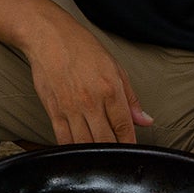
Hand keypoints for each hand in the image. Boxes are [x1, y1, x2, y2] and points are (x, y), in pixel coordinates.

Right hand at [22, 9, 152, 145]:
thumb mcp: (114, 67)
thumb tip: (144, 120)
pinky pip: (63, 140)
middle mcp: (91, 102)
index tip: (131, 151)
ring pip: (85, 145)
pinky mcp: (53, 111)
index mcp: (110, 90)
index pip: (124, 128)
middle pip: (106, 141)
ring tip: (99, 155)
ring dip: (94, 154)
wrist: (48, 36)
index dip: (130, 144)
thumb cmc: (81, 47)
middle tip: (116, 156)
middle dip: (113, 151)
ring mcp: (70, 108)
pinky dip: (72, 149)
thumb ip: (131, 98)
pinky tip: (78, 150)